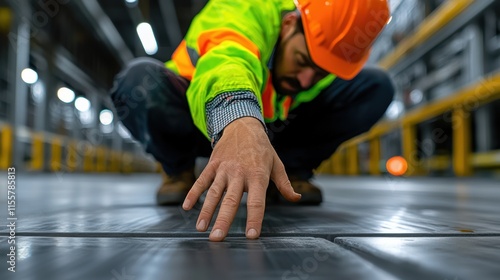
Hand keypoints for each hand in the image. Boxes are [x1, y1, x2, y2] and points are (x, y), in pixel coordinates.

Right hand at [182, 117, 300, 240]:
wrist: (243, 125)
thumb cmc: (262, 148)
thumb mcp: (276, 164)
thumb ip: (284, 184)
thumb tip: (296, 198)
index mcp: (257, 176)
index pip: (257, 202)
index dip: (254, 219)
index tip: (250, 235)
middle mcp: (240, 173)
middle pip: (231, 200)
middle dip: (223, 220)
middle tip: (217, 238)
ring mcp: (224, 169)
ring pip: (214, 192)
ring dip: (206, 211)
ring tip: (201, 228)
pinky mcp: (213, 164)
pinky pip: (202, 180)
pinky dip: (193, 193)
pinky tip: (187, 207)